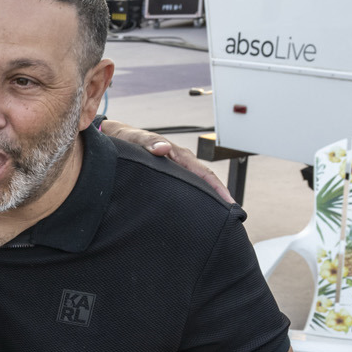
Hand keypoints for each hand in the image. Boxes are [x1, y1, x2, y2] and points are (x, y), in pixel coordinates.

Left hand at [98, 120, 233, 203]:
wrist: (119, 136)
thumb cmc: (128, 139)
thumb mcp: (136, 139)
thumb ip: (148, 142)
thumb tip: (164, 148)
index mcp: (177, 154)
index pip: (203, 172)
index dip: (217, 188)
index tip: (229, 202)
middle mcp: (181, 160)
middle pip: (205, 180)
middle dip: (220, 196)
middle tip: (232, 215)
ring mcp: (176, 167)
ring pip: (197, 183)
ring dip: (209, 196)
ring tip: (219, 215)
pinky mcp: (170, 172)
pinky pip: (187, 184)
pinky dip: (196, 194)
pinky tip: (197, 207)